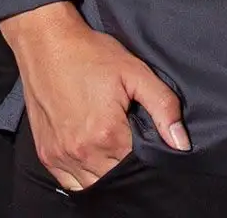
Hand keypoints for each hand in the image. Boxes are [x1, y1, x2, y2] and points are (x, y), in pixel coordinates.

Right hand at [0, 2, 188, 193]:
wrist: (45, 41)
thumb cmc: (89, 53)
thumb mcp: (133, 71)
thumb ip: (163, 106)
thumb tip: (181, 143)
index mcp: (107, 134)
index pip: (139, 163)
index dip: (145, 151)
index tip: (140, 132)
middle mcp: (82, 152)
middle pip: (117, 177)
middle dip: (125, 162)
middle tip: (124, 133)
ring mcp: (61, 156)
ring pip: (94, 185)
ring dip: (105, 171)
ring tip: (108, 143)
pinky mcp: (46, 155)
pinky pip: (70, 183)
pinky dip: (83, 175)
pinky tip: (89, 154)